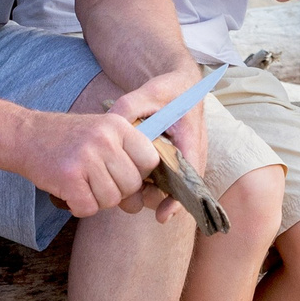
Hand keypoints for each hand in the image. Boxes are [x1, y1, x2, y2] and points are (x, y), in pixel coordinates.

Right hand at [14, 108, 160, 219]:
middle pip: (132, 185)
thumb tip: (139, 203)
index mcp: (117, 125)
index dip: (139, 174)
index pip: (150, 160)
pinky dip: (78, 207)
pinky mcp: (68, 178)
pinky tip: (69, 192)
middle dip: (116, 191)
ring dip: (96, 200)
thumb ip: (124, 160)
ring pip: (111, 200)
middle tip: (96, 182)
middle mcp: (104, 139)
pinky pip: (88, 208)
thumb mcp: (100, 134)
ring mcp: (86, 158)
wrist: (24, 135)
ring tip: (81, 184)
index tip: (120, 173)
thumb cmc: (66, 140)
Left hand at [111, 70, 209, 225]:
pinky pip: (163, 178)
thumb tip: (109, 123)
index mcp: (190, 142)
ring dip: (149, 191)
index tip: (161, 216)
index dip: (176, 201)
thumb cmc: (170, 89)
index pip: (188, 179)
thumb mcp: (150, 92)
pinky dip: (148, 182)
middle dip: (155, 198)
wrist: (182, 85)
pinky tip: (130, 181)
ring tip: (127, 189)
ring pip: (168, 186)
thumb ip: (129, 107)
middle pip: (176, 189)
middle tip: (130, 197)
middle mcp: (190, 155)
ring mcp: (182, 159)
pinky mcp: (173, 158)